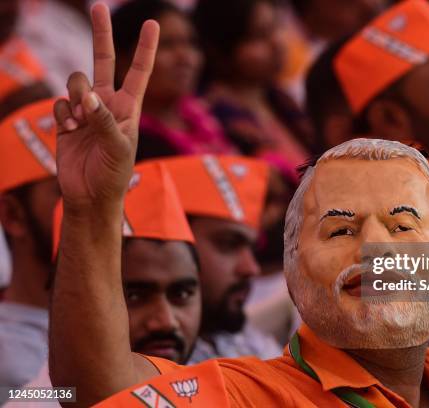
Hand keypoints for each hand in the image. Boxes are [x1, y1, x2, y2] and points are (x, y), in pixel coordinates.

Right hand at [53, 3, 158, 208]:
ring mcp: (86, 111)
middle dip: (101, 35)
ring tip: (82, 121)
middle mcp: (107, 104)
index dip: (146, 48)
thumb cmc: (113, 174)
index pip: (139, 72)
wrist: (90, 196)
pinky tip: (70, 131)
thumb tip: (87, 94)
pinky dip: (64, 115)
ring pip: (76, 82)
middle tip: (98, 6)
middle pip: (103, 61)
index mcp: (128, 108)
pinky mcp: (66, 120)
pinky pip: (60, 104)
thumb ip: (103, 119)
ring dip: (76, 96)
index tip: (152, 23)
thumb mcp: (117, 147)